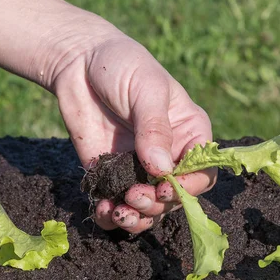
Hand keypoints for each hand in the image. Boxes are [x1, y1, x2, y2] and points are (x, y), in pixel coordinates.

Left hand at [52, 35, 216, 232]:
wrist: (78, 62)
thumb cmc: (123, 66)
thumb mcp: (146, 89)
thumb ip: (154, 128)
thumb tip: (162, 170)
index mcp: (188, 134)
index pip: (201, 173)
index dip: (188, 188)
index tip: (166, 188)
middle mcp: (167, 156)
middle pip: (173, 198)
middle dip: (156, 204)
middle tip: (135, 195)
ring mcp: (137, 168)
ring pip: (146, 208)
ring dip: (136, 218)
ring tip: (119, 211)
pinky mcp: (108, 175)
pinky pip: (114, 204)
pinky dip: (110, 215)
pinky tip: (102, 209)